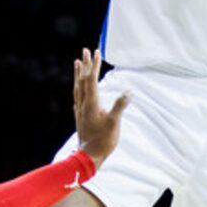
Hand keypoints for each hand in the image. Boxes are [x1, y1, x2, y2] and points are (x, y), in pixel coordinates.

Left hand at [74, 48, 128, 165]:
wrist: (89, 157)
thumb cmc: (103, 141)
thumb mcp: (114, 123)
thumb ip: (120, 106)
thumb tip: (129, 91)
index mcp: (91, 103)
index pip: (92, 80)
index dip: (94, 66)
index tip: (96, 53)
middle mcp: (83, 104)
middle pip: (83, 80)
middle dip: (85, 64)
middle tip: (86, 50)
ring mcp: (80, 110)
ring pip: (78, 87)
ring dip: (78, 74)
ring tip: (77, 62)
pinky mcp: (80, 116)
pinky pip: (77, 96)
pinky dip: (77, 86)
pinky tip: (78, 87)